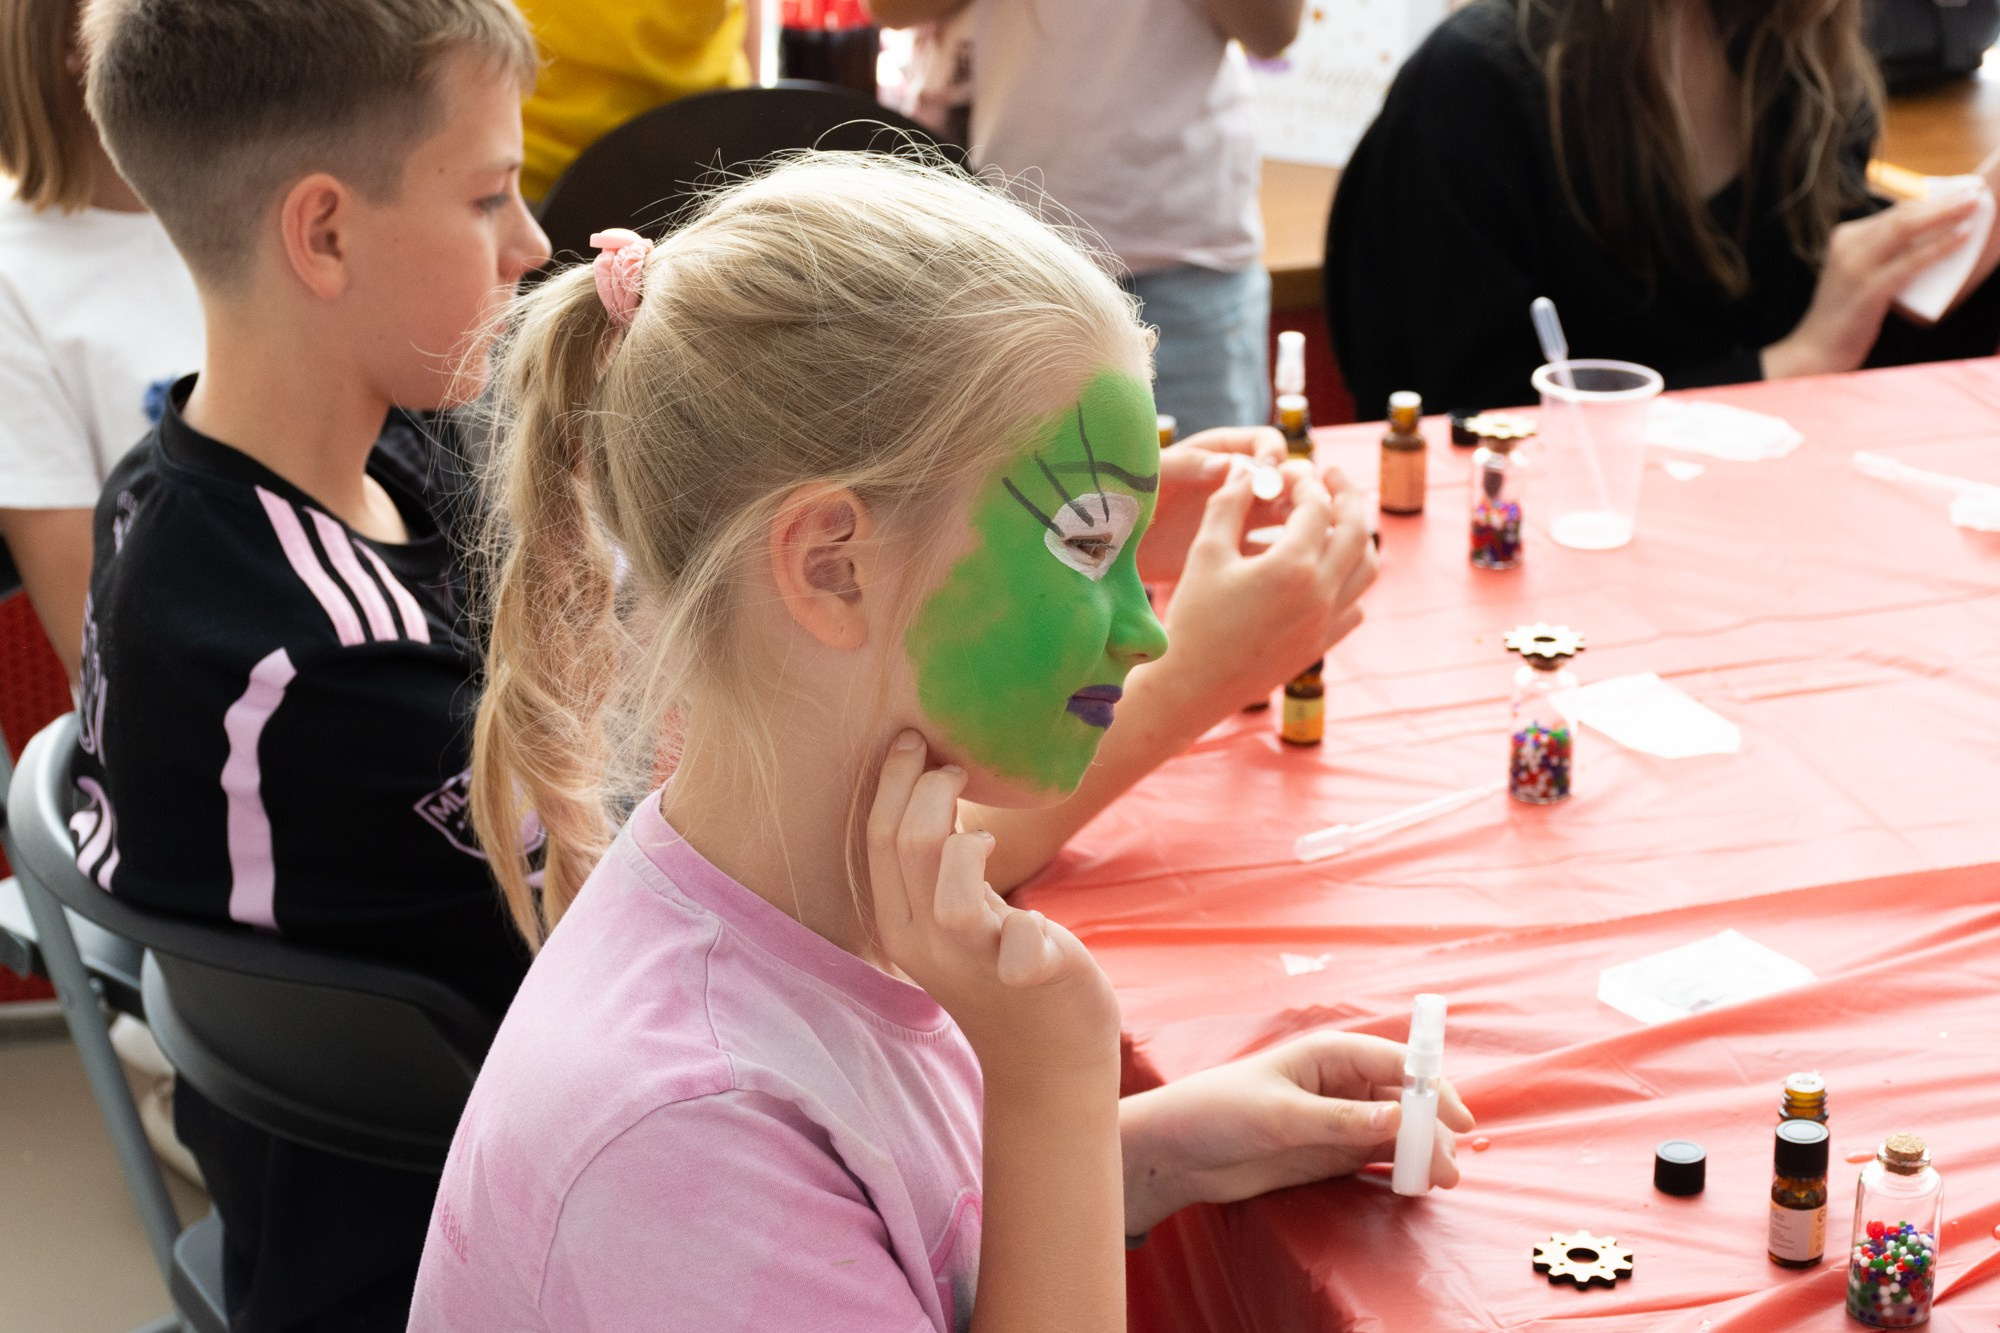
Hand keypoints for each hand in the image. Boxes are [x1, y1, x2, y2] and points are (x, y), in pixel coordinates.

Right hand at [867, 731, 1120, 1086]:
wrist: (1047, 1055)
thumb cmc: (1002, 966)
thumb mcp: (955, 911)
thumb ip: (937, 860)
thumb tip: (931, 779)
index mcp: (900, 921)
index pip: (877, 838)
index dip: (891, 781)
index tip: (913, 737)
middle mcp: (927, 943)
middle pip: (905, 850)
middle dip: (927, 789)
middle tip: (956, 765)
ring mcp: (976, 964)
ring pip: (950, 898)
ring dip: (964, 847)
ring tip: (984, 833)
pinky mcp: (1031, 978)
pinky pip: (1022, 953)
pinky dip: (1030, 931)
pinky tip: (1035, 920)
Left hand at [1119, 1032, 1475, 1234]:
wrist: (1178, 1152)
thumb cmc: (1218, 1111)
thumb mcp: (1279, 1116)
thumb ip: (1338, 1120)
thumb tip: (1398, 1117)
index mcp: (1329, 1054)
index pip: (1396, 1062)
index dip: (1432, 1087)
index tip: (1457, 1118)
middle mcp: (1342, 1082)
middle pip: (1405, 1099)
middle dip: (1432, 1127)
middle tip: (1449, 1167)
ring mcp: (1341, 1118)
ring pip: (1398, 1130)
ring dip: (1423, 1150)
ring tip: (1441, 1181)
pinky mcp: (1333, 1151)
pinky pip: (1379, 1155)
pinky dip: (1401, 1166)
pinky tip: (1417, 1183)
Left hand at [1137, 426, 1289, 583]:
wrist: (1108, 549)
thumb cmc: (1122, 499)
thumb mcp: (1150, 476)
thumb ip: (1186, 466)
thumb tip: (1229, 464)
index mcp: (1219, 453)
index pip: (1264, 444)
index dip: (1274, 456)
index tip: (1271, 474)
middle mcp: (1237, 483)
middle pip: (1284, 479)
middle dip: (1297, 490)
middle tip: (1298, 511)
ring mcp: (1240, 518)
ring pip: (1285, 515)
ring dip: (1299, 523)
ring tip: (1299, 540)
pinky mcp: (1235, 552)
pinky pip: (1268, 552)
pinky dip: (1283, 557)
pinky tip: (1284, 569)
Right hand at [1149, 454, 1375, 716]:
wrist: (1191, 686)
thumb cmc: (1192, 617)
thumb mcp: (1205, 552)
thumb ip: (1228, 504)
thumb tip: (1247, 471)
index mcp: (1292, 566)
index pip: (1317, 506)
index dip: (1306, 481)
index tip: (1291, 471)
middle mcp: (1320, 594)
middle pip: (1356, 531)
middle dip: (1346, 496)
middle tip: (1329, 476)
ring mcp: (1326, 623)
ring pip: (1365, 569)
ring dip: (1356, 537)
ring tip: (1334, 521)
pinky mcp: (1321, 645)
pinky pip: (1355, 606)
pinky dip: (1349, 581)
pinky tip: (1324, 572)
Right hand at [1763, 190, 1980, 377]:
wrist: (1816, 349)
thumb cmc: (1845, 315)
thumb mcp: (1858, 275)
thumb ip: (1880, 256)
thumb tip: (1925, 242)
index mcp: (1845, 238)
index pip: (1895, 212)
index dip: (1933, 199)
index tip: (1962, 192)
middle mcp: (1847, 246)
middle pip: (1903, 215)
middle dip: (1944, 201)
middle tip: (1975, 192)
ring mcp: (1856, 267)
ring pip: (1906, 230)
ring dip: (1945, 215)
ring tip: (1974, 206)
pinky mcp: (1868, 290)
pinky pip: (1910, 262)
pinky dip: (1939, 247)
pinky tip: (1962, 237)